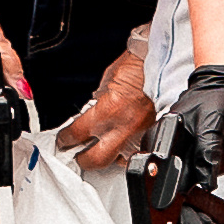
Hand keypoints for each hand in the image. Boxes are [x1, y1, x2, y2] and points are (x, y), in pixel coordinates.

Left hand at [59, 38, 159, 174]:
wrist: (160, 63)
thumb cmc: (136, 66)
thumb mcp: (106, 83)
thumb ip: (97, 102)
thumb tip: (90, 113)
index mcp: (107, 111)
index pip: (77, 134)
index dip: (65, 139)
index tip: (63, 140)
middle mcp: (123, 127)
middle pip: (96, 159)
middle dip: (83, 160)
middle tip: (78, 156)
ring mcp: (139, 134)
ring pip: (119, 161)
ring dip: (108, 158)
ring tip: (102, 153)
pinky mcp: (152, 134)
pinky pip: (137, 152)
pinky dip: (128, 152)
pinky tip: (122, 148)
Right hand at [157, 64, 223, 223]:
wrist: (221, 86)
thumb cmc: (215, 98)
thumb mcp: (214, 122)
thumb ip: (208, 150)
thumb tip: (206, 180)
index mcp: (162, 143)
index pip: (161, 184)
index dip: (168, 211)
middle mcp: (164, 155)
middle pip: (169, 197)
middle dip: (187, 222)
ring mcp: (175, 160)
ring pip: (179, 197)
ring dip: (194, 217)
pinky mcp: (188, 163)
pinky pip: (190, 190)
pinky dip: (200, 206)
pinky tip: (212, 219)